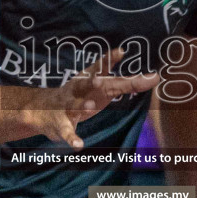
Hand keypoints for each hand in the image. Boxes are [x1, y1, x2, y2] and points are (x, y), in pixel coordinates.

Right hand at [25, 46, 157, 147]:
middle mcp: (77, 90)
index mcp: (88, 79)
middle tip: (99, 80)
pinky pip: (67, 132)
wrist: (40, 109)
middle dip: (91, 81)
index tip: (121, 51)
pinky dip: (72, 139)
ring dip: (82, 107)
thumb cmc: (81, 96)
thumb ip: (128, 83)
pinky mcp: (60, 125)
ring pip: (74, 107)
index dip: (109, 60)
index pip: (100, 68)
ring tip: (90, 107)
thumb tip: (155, 77)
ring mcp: (67, 107)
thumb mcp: (103, 87)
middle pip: (85, 84)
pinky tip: (78, 145)